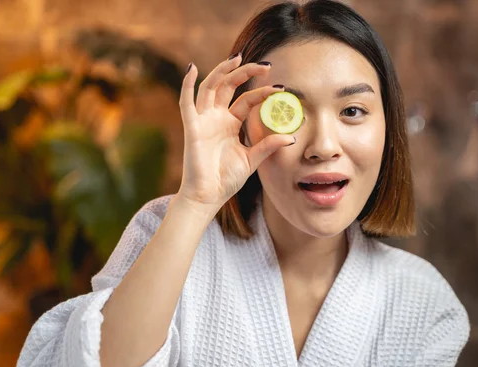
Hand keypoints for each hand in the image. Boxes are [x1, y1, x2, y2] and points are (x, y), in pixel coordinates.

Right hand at [176, 55, 295, 209]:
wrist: (208, 196)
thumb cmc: (226, 180)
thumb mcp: (252, 160)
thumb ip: (268, 146)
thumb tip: (291, 136)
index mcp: (230, 124)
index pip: (247, 100)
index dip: (262, 92)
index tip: (280, 88)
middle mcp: (216, 118)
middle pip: (228, 86)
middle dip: (245, 72)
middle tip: (265, 65)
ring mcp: (203, 120)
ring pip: (210, 87)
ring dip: (222, 71)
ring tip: (238, 58)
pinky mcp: (191, 127)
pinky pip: (186, 102)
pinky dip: (187, 85)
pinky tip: (192, 69)